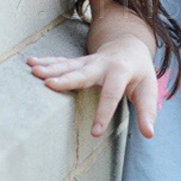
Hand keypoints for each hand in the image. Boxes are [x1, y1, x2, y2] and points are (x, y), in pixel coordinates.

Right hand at [25, 42, 160, 139]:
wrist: (129, 46)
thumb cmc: (139, 73)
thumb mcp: (149, 90)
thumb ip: (148, 111)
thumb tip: (149, 134)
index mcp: (120, 72)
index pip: (112, 94)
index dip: (104, 113)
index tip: (94, 133)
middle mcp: (102, 64)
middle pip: (83, 73)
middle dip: (66, 79)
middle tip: (49, 85)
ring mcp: (88, 62)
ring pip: (68, 65)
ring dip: (50, 68)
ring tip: (33, 71)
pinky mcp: (79, 62)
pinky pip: (61, 62)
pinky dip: (47, 62)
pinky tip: (31, 63)